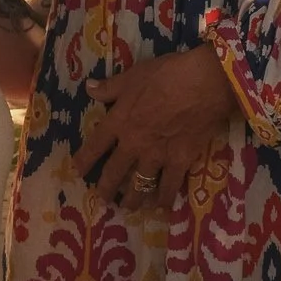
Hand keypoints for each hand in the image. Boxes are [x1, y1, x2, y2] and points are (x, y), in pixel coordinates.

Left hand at [71, 45, 234, 211]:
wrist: (202, 84)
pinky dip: (164, 198)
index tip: (78, 171)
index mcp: (120, 121)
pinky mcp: (180, 161)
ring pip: (139, 185)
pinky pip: (169, 186)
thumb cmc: (167, 74)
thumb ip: (110, 87)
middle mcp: (134, 144)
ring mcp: (157, 156)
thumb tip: (88, 88)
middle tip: (102, 199)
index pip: (96, 145)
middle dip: (106, 188)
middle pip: (114, 172)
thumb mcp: (133, 76)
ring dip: (132, 198)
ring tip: (129, 206)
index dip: (84, 160)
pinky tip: (161, 206)